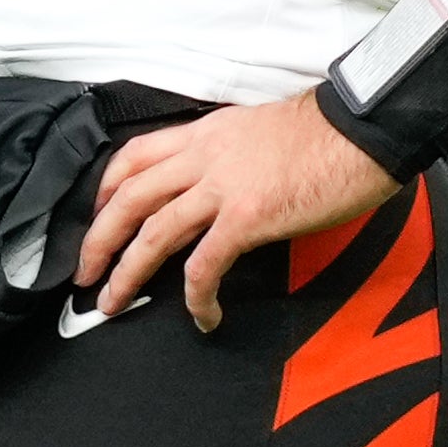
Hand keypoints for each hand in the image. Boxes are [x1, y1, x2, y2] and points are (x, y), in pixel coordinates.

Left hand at [74, 94, 398, 331]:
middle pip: (130, 198)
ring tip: (113, 303)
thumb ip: (228, 154)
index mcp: (205, 134)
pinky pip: (205, 264)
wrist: (362, 130)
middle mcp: (203, 157)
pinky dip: (195, 296)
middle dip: (99, 238)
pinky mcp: (247, 217)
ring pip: (154, 232)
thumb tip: (220, 184)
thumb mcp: (257, 131)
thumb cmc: (324, 133)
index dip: (107, 188)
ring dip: (128, 272)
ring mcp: (222, 187)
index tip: (97, 214)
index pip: (135, 155)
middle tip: (84, 273)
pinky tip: (202, 316)